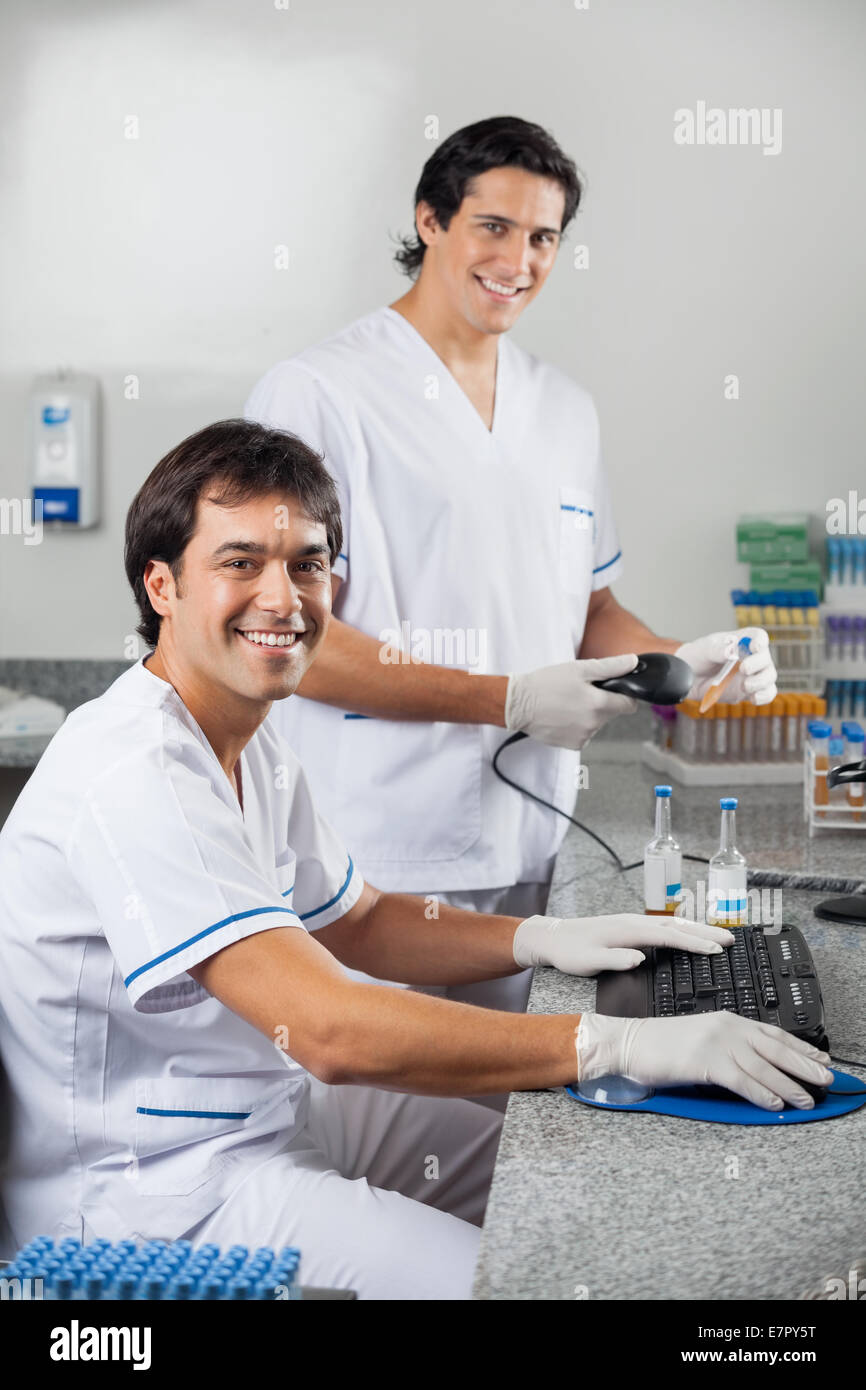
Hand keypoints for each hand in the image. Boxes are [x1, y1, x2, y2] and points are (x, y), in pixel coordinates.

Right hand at [504, 654, 638, 749]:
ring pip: (597, 724)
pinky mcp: (573, 745)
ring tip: (568, 703)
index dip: (625, 696)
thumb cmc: (545, 684)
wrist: (518, 704)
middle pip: (611, 713)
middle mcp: (594, 724)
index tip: (613, 690)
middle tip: (581, 692)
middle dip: (602, 702)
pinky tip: (563, 715)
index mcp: (599, 704)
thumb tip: (633, 663)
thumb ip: (610, 667)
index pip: (629, 705)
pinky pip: (584, 734)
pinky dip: (577, 726)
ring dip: (589, 714)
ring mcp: (584, 736)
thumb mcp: (579, 669)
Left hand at [512, 913, 733, 974]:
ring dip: (697, 928)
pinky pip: (664, 925)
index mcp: (629, 931)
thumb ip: (615, 960)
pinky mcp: (631, 925)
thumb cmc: (570, 951)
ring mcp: (634, 921)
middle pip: (677, 925)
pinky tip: (690, 933)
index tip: (716, 951)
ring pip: (673, 923)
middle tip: (731, 940)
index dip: (694, 944)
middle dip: (705, 933)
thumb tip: (640, 959)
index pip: (669, 937)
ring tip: (720, 936)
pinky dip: (683, 928)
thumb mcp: (589, 961)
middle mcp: (635, 922)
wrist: (553, 937)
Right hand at [576, 1011, 833, 1109]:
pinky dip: (762, 1093)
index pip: (773, 1033)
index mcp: (727, 1019)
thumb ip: (728, 1049)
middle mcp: (726, 1027)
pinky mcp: (705, 1061)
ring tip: (806, 1100)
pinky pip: (742, 1080)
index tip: (821, 1059)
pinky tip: (775, 1103)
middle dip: (805, 1065)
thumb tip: (757, 1070)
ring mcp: (716, 1042)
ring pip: (763, 1066)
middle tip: (826, 1079)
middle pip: (776, 1048)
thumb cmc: (661, 1045)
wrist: (630, 1042)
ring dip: (789, 1085)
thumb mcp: (701, 1039)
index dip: (800, 1047)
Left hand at [674, 628, 776, 705]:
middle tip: (743, 669)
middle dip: (758, 664)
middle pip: (766, 658)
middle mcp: (751, 656)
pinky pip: (766, 693)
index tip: (754, 647)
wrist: (690, 678)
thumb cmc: (698, 656)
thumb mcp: (704, 650)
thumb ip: (717, 650)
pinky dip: (764, 696)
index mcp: (741, 640)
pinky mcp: (750, 691)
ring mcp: (753, 674)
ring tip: (745, 686)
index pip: (758, 636)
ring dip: (761, 682)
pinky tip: (753, 698)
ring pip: (769, 676)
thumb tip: (730, 652)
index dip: (760, 641)